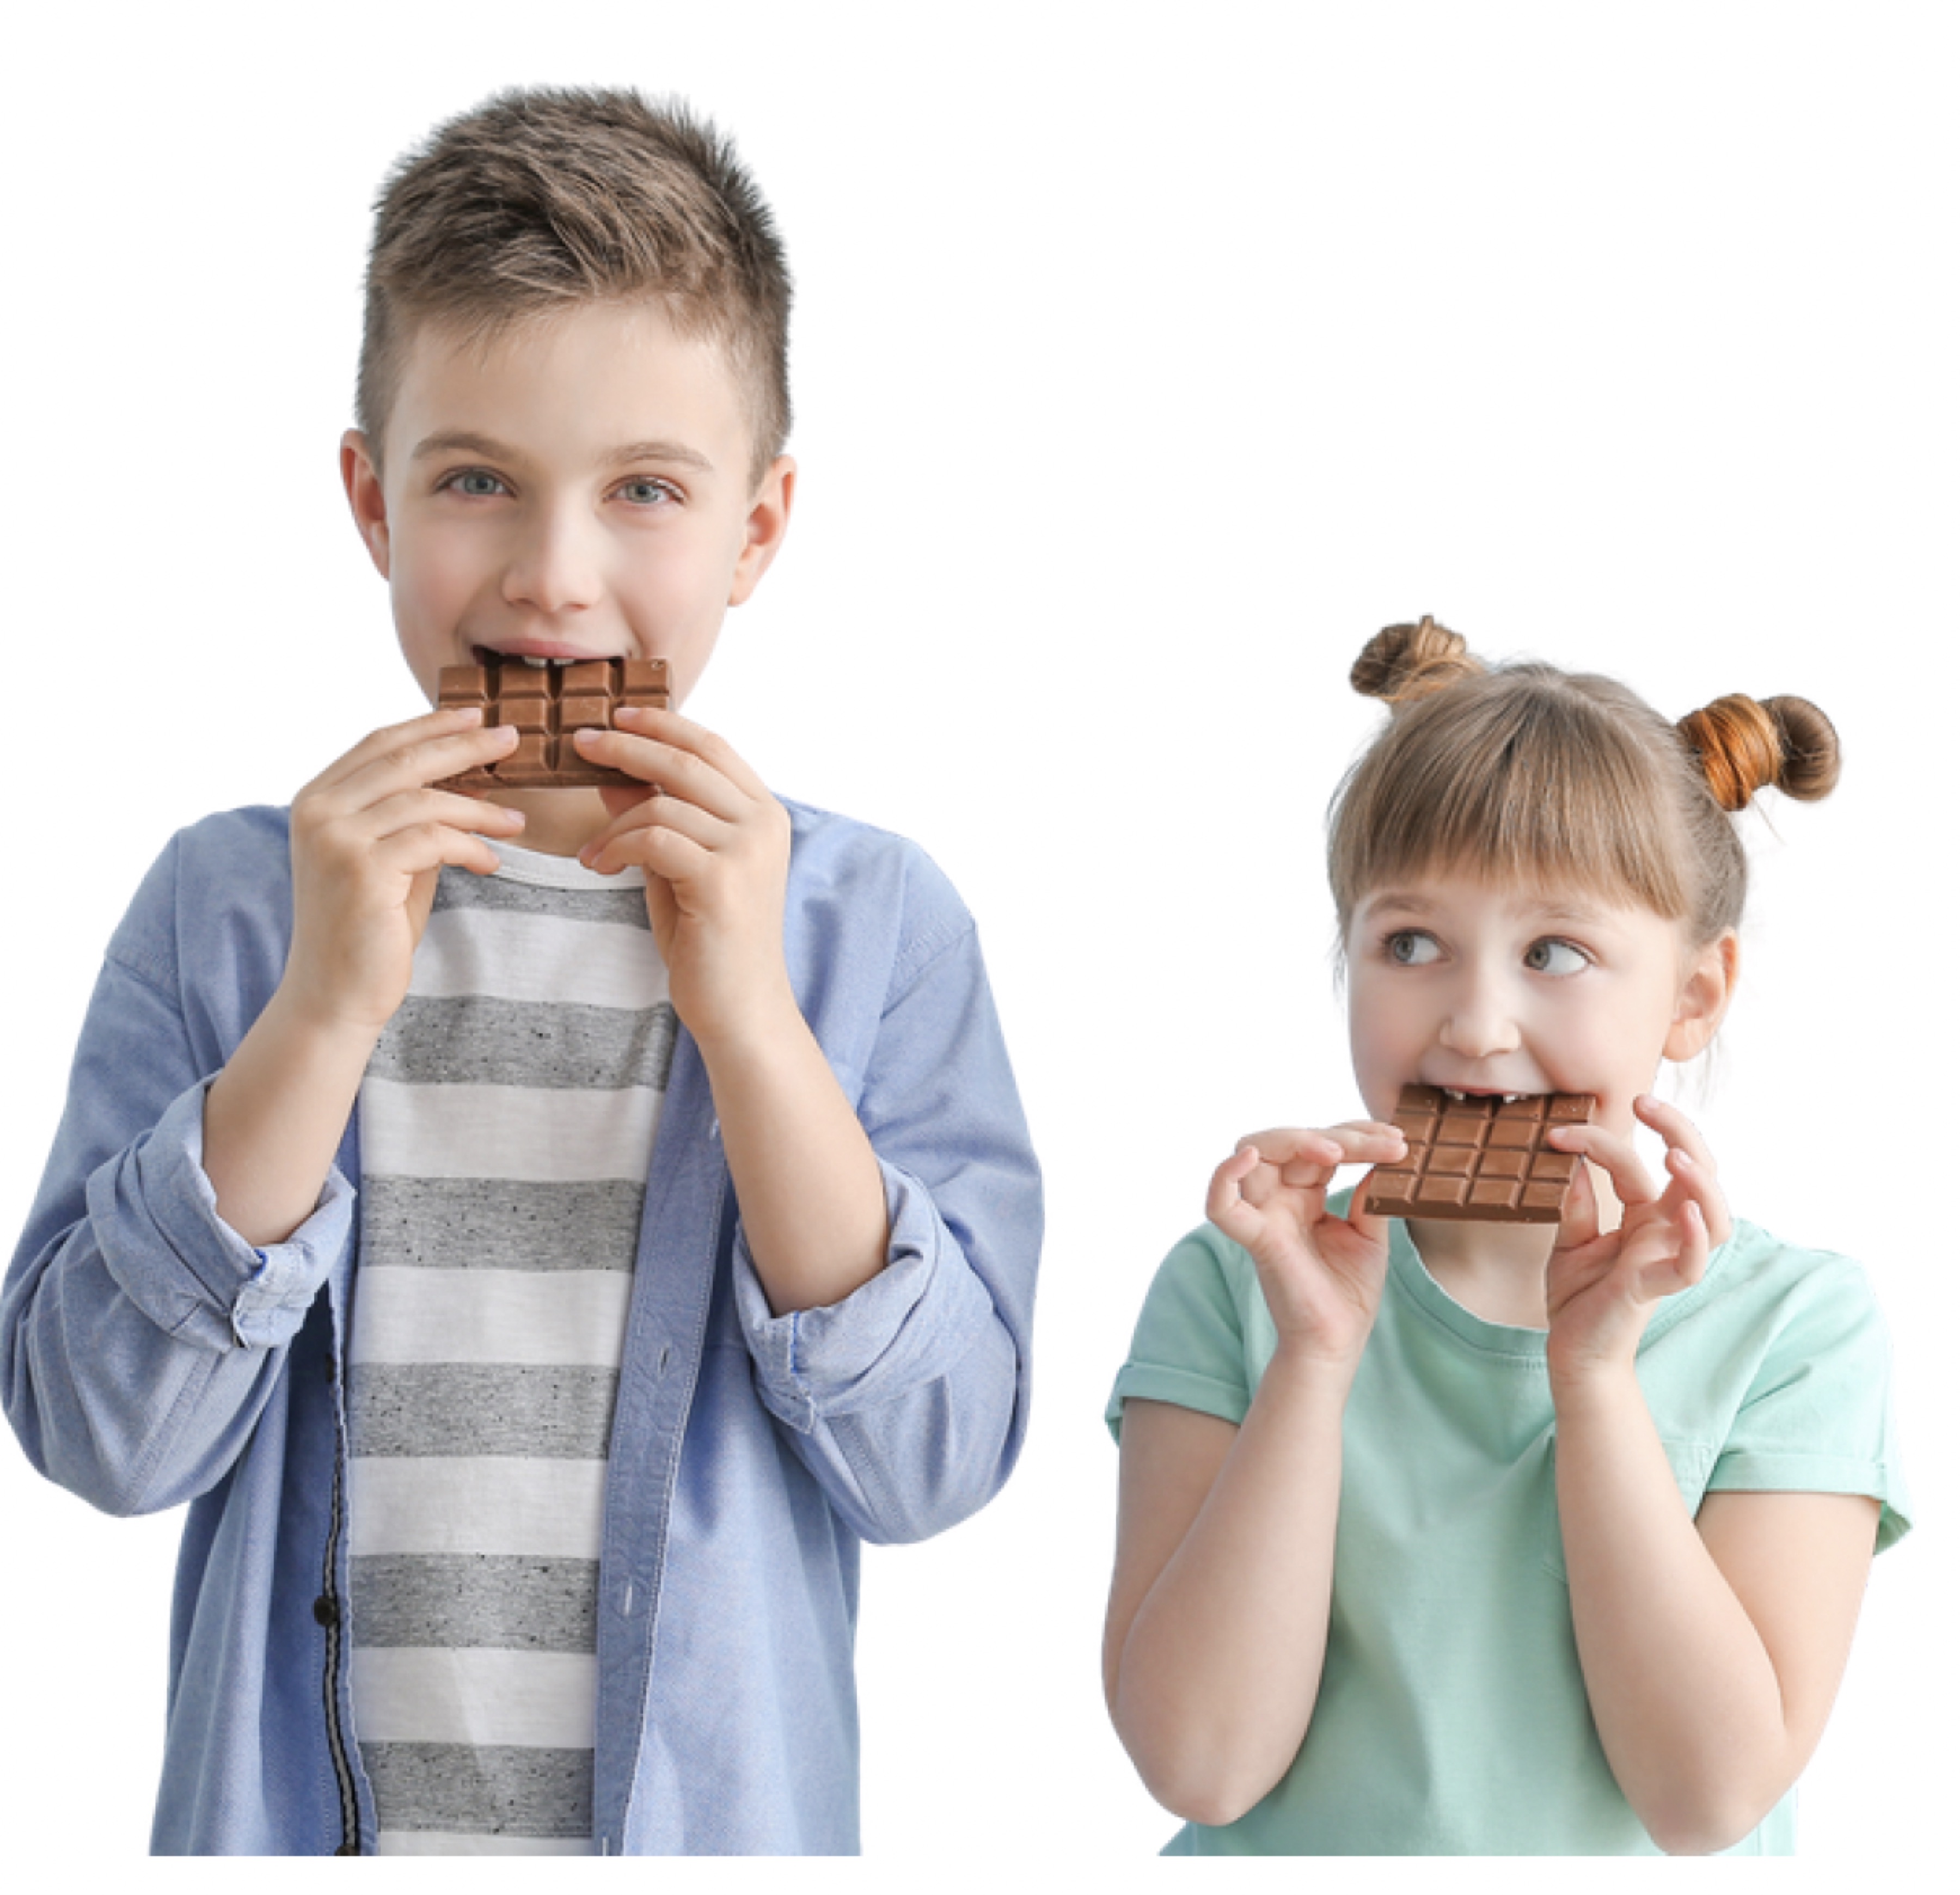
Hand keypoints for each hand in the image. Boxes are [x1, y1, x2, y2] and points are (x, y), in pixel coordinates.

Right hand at [283, 706, 523, 1037]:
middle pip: (404, 760)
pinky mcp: (362, 869)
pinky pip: (434, 839)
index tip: (476, 715)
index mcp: (317, 799)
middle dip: (465, 746)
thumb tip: (469, 778)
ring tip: (518, 822)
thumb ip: (412, 817)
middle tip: (514, 740)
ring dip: (482, 809)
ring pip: (426, 800)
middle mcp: (318, 811)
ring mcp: (335, 838)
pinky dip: (472, 846)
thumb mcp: (391, 858)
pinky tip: (492, 862)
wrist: (336, 993)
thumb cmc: (369, 927)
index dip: (430, 725)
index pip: (379, 744)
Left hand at [572, 705, 794, 1045]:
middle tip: (580, 742)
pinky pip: (653, 839)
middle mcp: (763, 824)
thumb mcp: (677, 866)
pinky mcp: (722, 880)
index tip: (616, 716)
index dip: (662, 725)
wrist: (739, 1007)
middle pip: (687, 760)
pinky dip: (616, 847)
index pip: (712, 746)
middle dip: (627, 746)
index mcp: (763, 813)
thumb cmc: (709, 939)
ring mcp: (747, 851)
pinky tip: (598, 866)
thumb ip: (658, 817)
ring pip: (662, 803)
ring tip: (591, 852)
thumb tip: (616, 772)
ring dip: (613, 822)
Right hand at [1205, 1122, 1406, 1365]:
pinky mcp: (1257, 1239)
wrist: (1339, 1343)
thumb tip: (1385, 1153)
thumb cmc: (1349, 1294)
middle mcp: (1279, 1199)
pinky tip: (1250, 1156)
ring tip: (1340, 1150)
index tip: (1399, 1141)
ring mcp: (1265, 1215)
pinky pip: (1221, 1205)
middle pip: (1292, 1140)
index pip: (1321, 1146)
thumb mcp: (1370, 1232)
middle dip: (1340, 1134)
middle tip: (1388, 1143)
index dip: (1357, 1135)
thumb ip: (1370, 1193)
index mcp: (1304, 1196)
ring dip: (1297, 1138)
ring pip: (1254, 1150)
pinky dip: (1224, 1176)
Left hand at [1544, 1095, 1730, 1386]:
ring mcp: (1666, 1258)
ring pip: (1716, 1216)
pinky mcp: (1656, 1287)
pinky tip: (1689, 1214)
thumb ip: (1576, 1203)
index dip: (1600, 1140)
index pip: (1635, 1163)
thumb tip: (1572, 1160)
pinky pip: (1691, 1265)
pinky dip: (1697, 1240)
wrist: (1571, 1350)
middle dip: (1681, 1131)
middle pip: (1700, 1174)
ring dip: (1702, 1182)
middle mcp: (1664, 1232)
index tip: (1558, 1132)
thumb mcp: (1569, 1239)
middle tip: (1646, 1101)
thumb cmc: (1578, 1296)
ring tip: (1677, 1153)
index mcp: (1644, 1215)